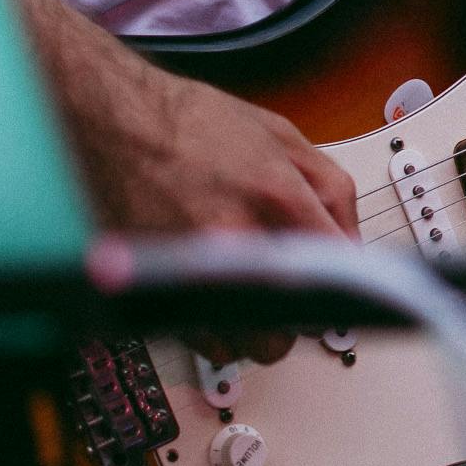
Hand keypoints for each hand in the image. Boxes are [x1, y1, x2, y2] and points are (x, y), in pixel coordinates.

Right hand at [74, 73, 360, 366]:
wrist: (112, 122)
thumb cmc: (190, 124)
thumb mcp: (280, 135)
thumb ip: (330, 188)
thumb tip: (353, 240)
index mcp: (275, 195)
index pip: (339, 268)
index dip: (350, 283)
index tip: (349, 288)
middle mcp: (236, 239)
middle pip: (295, 323)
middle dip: (303, 316)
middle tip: (296, 294)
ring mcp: (193, 271)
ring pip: (252, 344)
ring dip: (262, 330)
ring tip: (253, 295)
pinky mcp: (157, 291)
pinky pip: (208, 342)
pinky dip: (220, 333)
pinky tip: (219, 299)